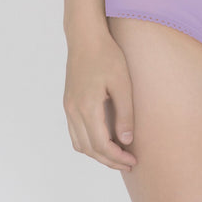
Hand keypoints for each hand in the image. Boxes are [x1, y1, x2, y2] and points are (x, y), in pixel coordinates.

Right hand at [63, 28, 136, 171]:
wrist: (86, 38)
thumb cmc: (107, 56)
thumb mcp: (123, 83)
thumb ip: (125, 113)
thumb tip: (126, 140)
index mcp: (87, 107)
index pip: (101, 145)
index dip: (117, 157)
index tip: (132, 160)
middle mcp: (74, 111)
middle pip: (89, 149)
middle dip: (109, 160)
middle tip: (128, 163)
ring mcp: (68, 108)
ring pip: (79, 144)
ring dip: (97, 154)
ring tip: (117, 155)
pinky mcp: (69, 103)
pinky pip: (75, 132)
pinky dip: (88, 143)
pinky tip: (104, 140)